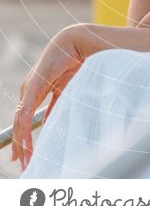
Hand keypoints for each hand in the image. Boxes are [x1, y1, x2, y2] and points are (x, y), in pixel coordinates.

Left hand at [11, 24, 85, 171]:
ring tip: (24, 158)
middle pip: (19, 123)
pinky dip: (25, 131)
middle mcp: (28, 90)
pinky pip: (25, 114)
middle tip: (20, 163)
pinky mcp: (33, 88)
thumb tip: (49, 121)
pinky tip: (27, 144)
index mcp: (34, 90)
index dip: (23, 137)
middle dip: (20, 145)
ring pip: (20, 121)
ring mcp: (29, 89)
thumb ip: (54, 104)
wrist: (75, 42)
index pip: (24, 118)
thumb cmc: (71, 61)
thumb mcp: (62, 88)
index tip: (24, 154)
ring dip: (21, 142)